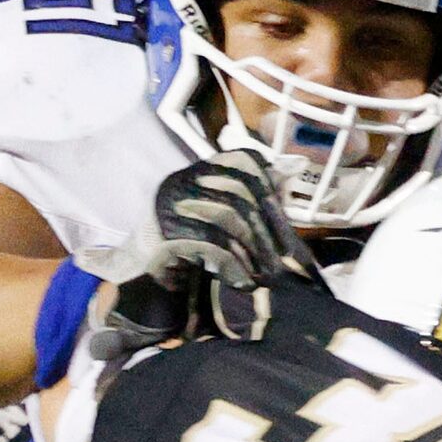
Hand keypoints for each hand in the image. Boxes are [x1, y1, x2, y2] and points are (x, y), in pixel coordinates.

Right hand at [144, 152, 319, 291]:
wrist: (144, 274)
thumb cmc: (192, 241)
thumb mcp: (226, 212)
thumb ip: (258, 191)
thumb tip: (296, 165)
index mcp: (199, 171)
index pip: (243, 160)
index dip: (269, 184)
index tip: (280, 214)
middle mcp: (182, 182)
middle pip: (240, 192)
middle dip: (267, 228)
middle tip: (282, 257)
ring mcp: (169, 207)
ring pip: (228, 217)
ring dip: (254, 249)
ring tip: (265, 274)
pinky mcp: (164, 236)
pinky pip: (211, 245)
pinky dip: (234, 266)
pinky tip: (243, 282)